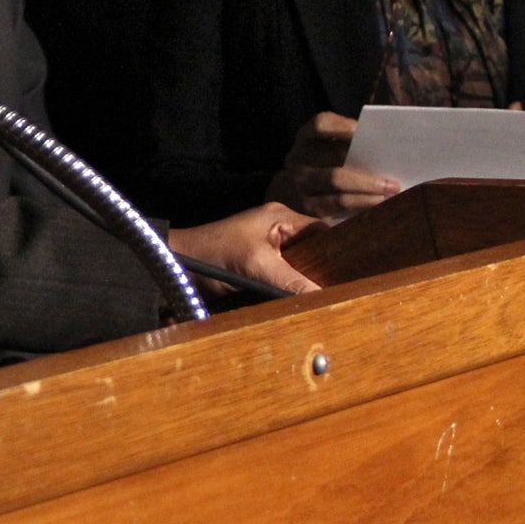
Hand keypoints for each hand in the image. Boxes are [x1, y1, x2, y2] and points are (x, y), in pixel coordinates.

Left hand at [169, 202, 322, 295]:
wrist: (173, 267)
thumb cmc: (210, 255)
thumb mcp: (256, 266)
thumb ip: (291, 281)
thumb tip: (325, 299)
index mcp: (281, 218)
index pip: (322, 233)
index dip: (336, 255)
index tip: (351, 278)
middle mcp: (278, 230)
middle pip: (313, 253)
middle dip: (321, 274)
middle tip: (337, 296)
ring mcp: (268, 250)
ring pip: (299, 269)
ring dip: (304, 285)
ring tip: (323, 304)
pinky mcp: (258, 268)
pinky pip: (283, 279)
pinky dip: (289, 291)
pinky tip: (300, 305)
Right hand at [267, 111, 398, 217]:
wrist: (301, 196)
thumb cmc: (332, 166)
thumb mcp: (335, 149)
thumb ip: (354, 144)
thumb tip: (386, 144)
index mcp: (306, 136)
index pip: (321, 124)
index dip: (343, 126)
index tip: (366, 132)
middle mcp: (298, 157)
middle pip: (333, 155)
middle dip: (366, 163)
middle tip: (395, 171)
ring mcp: (299, 183)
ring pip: (335, 180)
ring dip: (368, 186)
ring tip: (392, 190)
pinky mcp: (307, 206)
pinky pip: (337, 203)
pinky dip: (361, 202)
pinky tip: (379, 202)